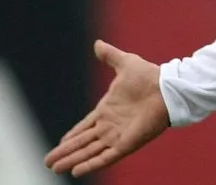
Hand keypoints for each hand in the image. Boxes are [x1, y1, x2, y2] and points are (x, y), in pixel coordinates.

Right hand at [45, 40, 168, 176]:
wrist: (167, 87)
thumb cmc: (149, 76)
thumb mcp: (125, 63)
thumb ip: (110, 56)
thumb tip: (98, 43)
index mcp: (108, 110)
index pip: (85, 126)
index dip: (72, 136)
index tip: (60, 144)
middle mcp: (110, 125)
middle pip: (83, 142)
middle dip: (66, 152)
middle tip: (48, 162)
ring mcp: (118, 135)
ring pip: (89, 151)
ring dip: (73, 160)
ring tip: (55, 168)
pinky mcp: (127, 143)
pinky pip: (106, 157)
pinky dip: (91, 164)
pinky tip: (77, 171)